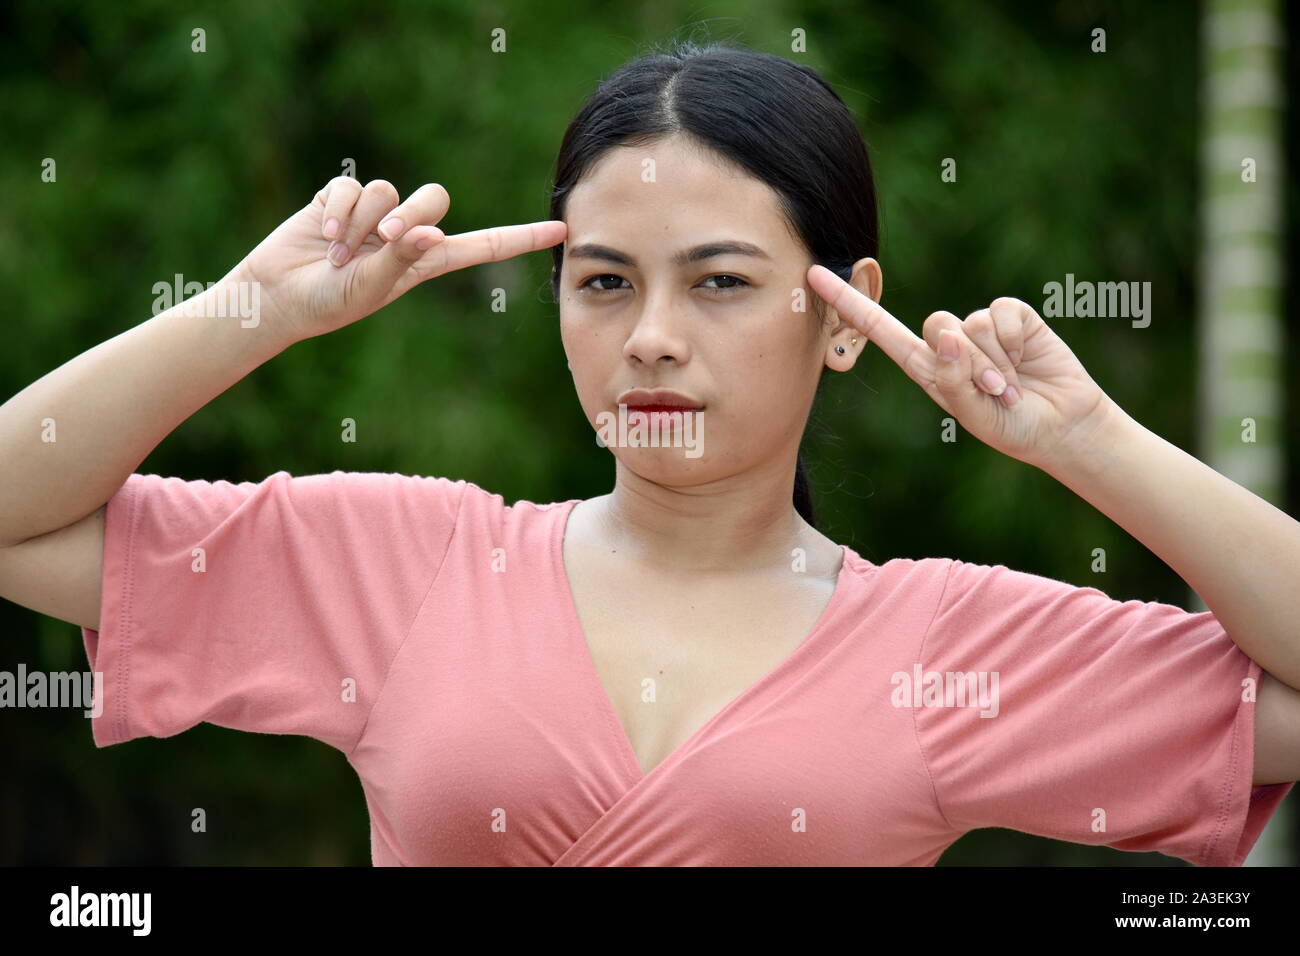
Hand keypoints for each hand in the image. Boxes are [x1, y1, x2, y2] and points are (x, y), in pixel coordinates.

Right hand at [235, 177, 566, 342]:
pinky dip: (338, 210)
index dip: (519, 238)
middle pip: (433, 199)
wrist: (278, 295)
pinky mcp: (342, 199)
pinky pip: (351, 186)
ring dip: (362, 221)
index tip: (561, 231)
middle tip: (384, 240)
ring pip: (387, 190)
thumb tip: (430, 233)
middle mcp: (405, 233)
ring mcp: (374, 213)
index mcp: (425, 262)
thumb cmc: (329, 302)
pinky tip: (322, 234)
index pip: (481, 246)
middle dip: (409, 214)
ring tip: (337, 252)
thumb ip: (398, 259)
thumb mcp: (368, 287)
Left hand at [807, 265, 1117, 471]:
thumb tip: (946, 335)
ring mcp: (978, 327)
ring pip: (971, 324)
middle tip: (994, 394)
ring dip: (996, 362)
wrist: (1061, 424)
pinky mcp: (1012, 317)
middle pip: (936, 325)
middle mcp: (947, 343)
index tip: (813, 275)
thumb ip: (953, 380)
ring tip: (1012, 384)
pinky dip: (1016, 341)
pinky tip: (1029, 358)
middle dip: (969, 366)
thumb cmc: (1009, 426)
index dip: (847, 301)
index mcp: (924, 366)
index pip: (877, 329)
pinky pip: (1002, 313)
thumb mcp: (973, 416)